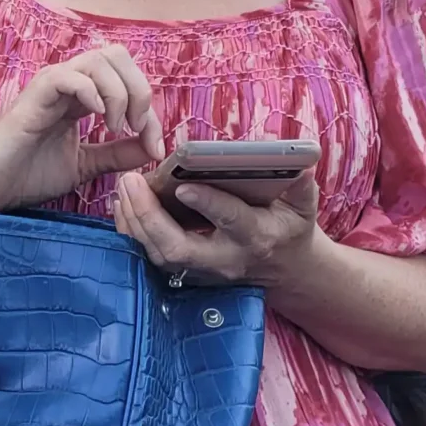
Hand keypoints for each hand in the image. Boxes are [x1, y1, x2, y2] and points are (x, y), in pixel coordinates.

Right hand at [0, 45, 163, 211]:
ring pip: (99, 60)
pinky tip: (96, 118)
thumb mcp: (85, 164)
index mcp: (81, 96)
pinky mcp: (36, 93)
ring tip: (114, 126)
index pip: (127, 78)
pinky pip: (70, 76)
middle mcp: (69, 83)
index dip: (149, 109)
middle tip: (135, 127)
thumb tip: (154, 146)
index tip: (154, 145)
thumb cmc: (26, 174)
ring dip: (119, 92)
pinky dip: (92, 92)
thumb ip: (118, 153)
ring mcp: (52, 84)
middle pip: (117, 55)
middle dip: (139, 88)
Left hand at [113, 169, 320, 288]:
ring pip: (160, 255)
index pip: (231, 221)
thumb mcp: (303, 205)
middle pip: (179, 248)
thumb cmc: (290, 227)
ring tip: (123, 186)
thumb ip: (298, 182)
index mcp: (256, 236)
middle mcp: (225, 259)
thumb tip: (283, 153)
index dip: (208, 203)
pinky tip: (122, 203)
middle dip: (150, 217)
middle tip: (132, 181)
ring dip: (135, 222)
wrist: (285, 269)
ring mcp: (203, 271)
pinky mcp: (187, 273)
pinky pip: (152, 256)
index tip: (184, 184)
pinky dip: (133, 231)